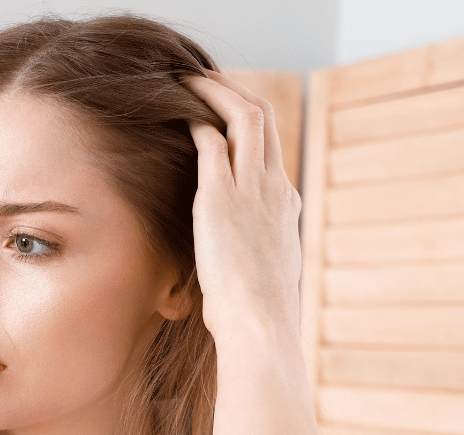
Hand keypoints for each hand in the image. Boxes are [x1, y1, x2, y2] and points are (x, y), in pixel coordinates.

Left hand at [184, 71, 302, 349]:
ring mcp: (252, 190)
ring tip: (191, 81)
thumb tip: (226, 276)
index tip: (224, 121)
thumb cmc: (255, 317)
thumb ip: (248, 263)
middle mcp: (275, 189)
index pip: (270, 153)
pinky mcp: (222, 197)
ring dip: (218, 93)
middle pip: (265, 120)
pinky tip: (178, 112)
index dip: (247, 131)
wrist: (260, 325)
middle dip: (237, 95)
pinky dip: (197, 120)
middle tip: (208, 84)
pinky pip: (212, 141)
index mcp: (285, 207)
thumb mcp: (260, 281)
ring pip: (246, 116)